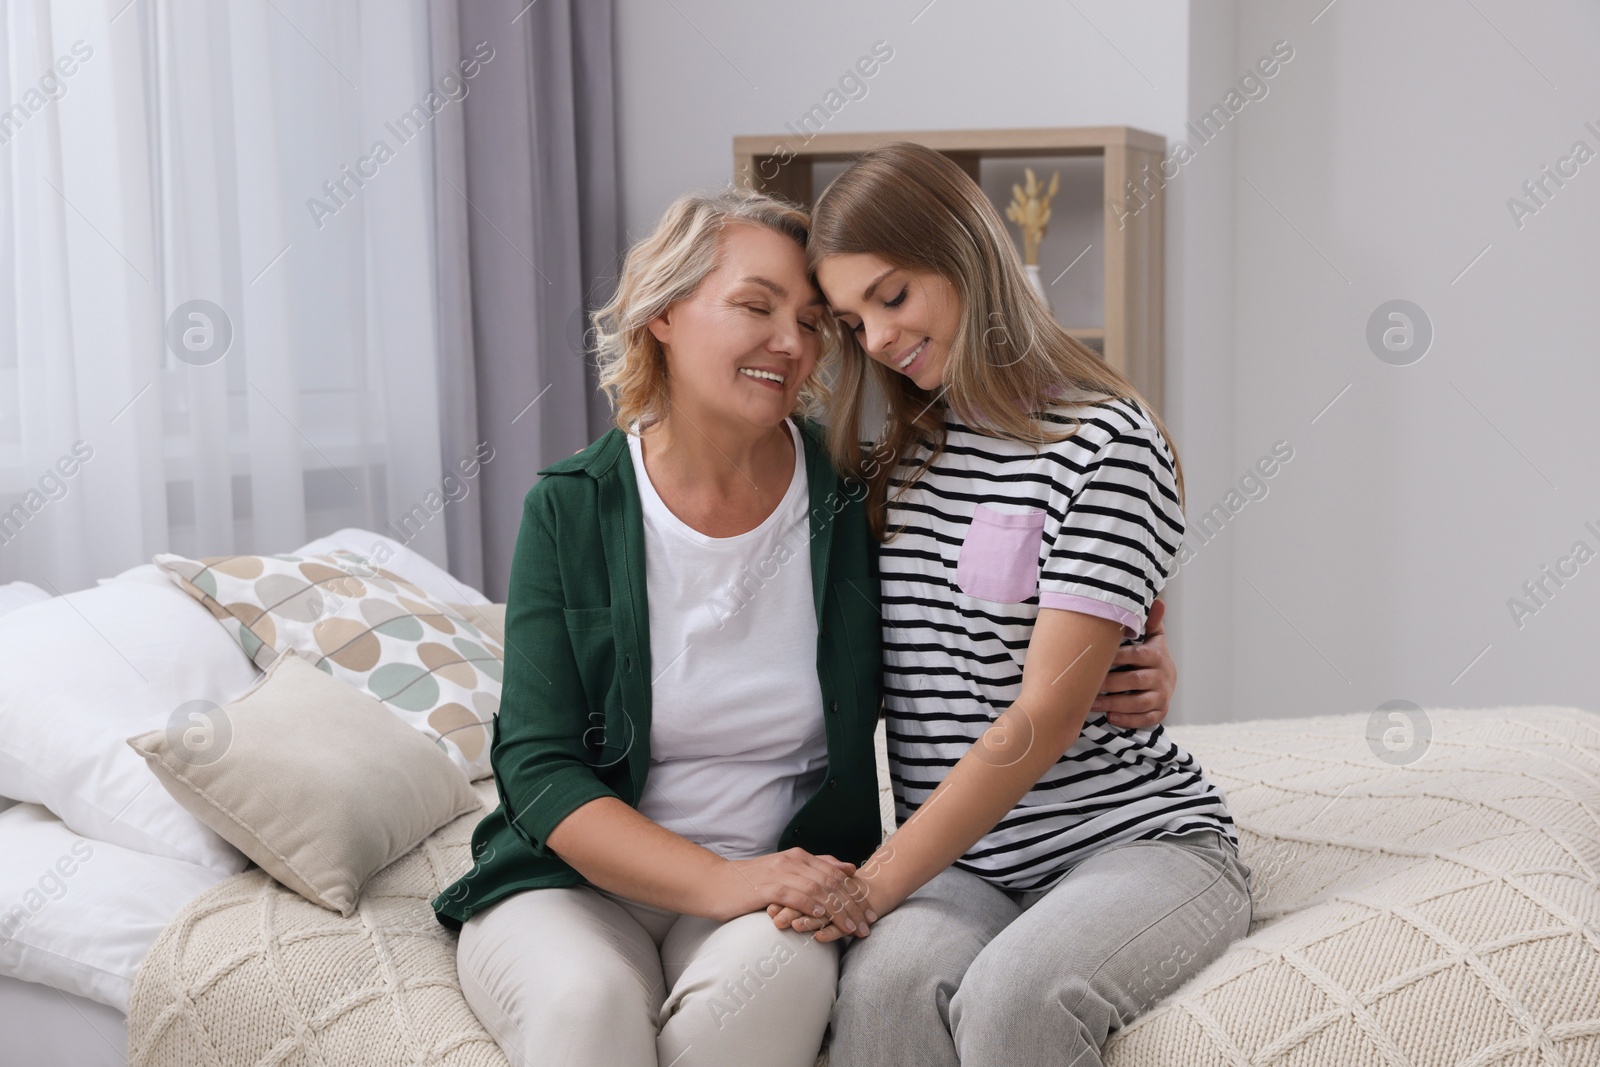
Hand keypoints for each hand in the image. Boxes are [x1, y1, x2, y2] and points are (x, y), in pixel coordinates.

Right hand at [716, 849, 872, 934]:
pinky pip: (798, 896)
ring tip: (854, 928)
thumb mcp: (782, 873)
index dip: (855, 892)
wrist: (714, 883)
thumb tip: (845, 870)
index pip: (836, 873)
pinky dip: (815, 908)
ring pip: (820, 890)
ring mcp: (781, 872)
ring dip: (840, 911)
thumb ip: (811, 871)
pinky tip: (826, 920)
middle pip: (833, 882)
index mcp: (798, 857)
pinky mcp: (769, 887)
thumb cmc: (747, 883)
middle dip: (854, 904)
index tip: (869, 910)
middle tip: (869, 923)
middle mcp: (793, 861)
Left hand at [1090, 598, 1174, 729]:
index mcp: (1156, 654)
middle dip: (1109, 684)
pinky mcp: (1160, 712)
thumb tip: (1158, 601)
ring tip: (1092, 703)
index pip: (1136, 655)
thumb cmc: (1150, 654)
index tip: (1095, 659)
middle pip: (1135, 680)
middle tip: (1086, 684)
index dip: (1116, 658)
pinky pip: (1146, 719)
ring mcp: (1162, 695)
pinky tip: (1110, 716)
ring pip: (1139, 702)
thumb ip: (1149, 620)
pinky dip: (1129, 719)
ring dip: (1114, 703)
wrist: (1167, 678)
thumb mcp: (1152, 635)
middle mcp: (1162, 676)